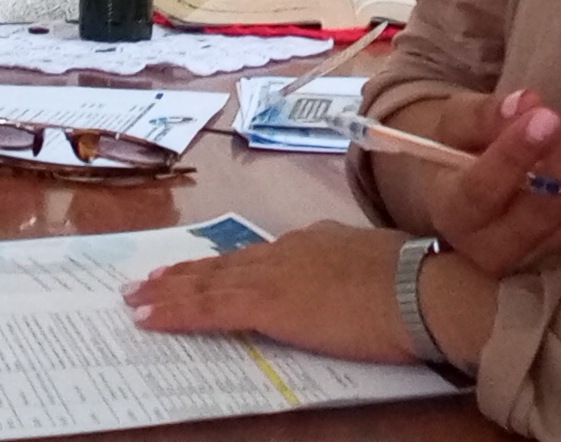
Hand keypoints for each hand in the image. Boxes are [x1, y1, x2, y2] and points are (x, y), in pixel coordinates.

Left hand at [123, 223, 420, 362]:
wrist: (424, 289)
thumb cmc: (419, 285)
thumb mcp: (380, 267)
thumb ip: (352, 271)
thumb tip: (344, 283)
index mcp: (317, 241)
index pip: (258, 255)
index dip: (224, 264)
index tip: (198, 269)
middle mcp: (289, 250)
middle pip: (224, 263)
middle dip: (183, 274)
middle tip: (146, 281)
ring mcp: (274, 274)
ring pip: (207, 282)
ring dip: (168, 290)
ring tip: (136, 297)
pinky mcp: (267, 303)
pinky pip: (208, 308)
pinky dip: (174, 311)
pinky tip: (149, 317)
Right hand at [428, 89, 560, 276]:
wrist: (478, 195)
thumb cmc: (465, 151)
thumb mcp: (456, 126)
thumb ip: (482, 115)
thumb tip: (525, 103)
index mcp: (456, 213)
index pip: (481, 191)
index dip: (514, 156)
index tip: (547, 116)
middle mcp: (496, 248)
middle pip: (543, 212)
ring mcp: (542, 260)